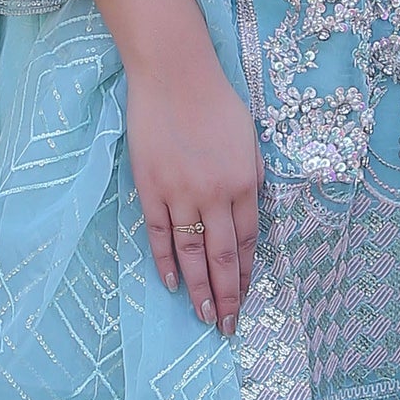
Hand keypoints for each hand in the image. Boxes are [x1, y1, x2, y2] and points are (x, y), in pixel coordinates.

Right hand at [88, 0, 260, 334]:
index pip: (247, 241)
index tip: (245, 298)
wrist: (173, 72)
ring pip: (192, 254)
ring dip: (198, 291)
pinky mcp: (151, 187)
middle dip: (226, 297)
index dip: (245, 274)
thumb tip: (245, 217)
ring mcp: (181, 193)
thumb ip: (248, 179)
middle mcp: (216, 194)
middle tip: (227, 327)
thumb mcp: (248, 139)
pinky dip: (166, 261)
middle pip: (222, 258)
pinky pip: (160, 234)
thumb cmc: (215, 100)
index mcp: (245, 182)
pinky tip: (172, 284)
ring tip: (203, 318)